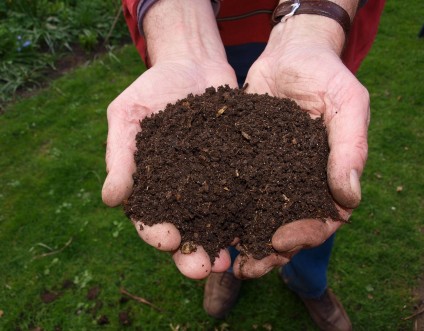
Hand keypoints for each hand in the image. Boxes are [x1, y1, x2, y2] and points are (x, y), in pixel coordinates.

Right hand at [102, 57, 237, 278]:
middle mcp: (182, 191)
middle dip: (192, 253)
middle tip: (203, 269)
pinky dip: (249, 215)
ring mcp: (211, 183)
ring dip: (222, 244)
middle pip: (185, 230)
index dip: (156, 233)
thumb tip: (110, 199)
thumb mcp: (128, 115)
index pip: (149, 218)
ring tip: (231, 261)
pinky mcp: (237, 170)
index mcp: (151, 185)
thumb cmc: (152, 88)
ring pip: (216, 222)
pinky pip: (243, 196)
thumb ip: (120, 155)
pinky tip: (258, 228)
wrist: (192, 64)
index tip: (168, 240)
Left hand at [233, 17, 368, 278]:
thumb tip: (349, 198)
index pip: (322, 220)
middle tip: (245, 268)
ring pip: (256, 216)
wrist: (289, 54)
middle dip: (267, 251)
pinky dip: (220, 208)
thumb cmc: (325, 75)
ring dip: (240, 239)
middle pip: (285, 228)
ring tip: (220, 256)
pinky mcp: (242, 162)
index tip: (280, 242)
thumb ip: (350, 147)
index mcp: (326, 177)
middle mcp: (297, 182)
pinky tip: (203, 221)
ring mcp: (268, 175)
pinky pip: (232, 190)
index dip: (304, 236)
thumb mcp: (346, 104)